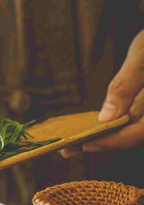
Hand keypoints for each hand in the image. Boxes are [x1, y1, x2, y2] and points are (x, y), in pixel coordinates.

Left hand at [61, 29, 143, 156]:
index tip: (84, 146)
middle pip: (133, 135)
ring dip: (106, 135)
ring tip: (76, 139)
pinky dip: (115, 122)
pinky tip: (97, 124)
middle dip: (102, 142)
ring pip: (133, 128)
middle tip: (68, 149)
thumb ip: (126, 86)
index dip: (111, 142)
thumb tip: (106, 117)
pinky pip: (134, 118)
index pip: (137, 133)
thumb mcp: (143, 55)